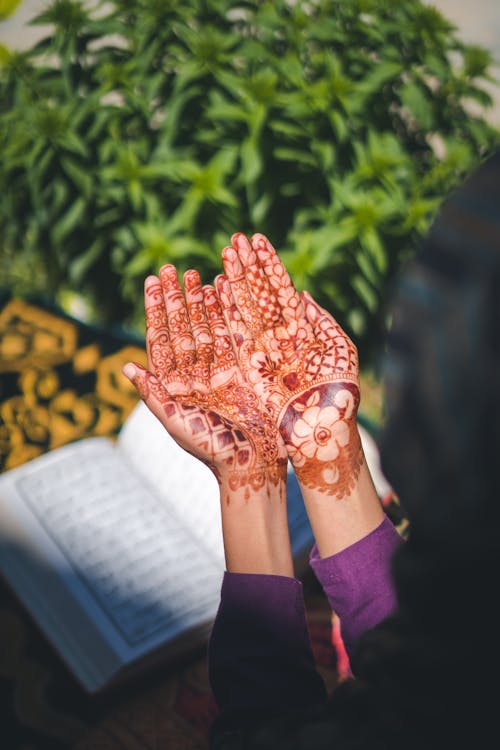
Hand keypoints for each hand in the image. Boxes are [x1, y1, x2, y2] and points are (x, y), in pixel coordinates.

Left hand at [123, 265, 287, 503]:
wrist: (252, 463)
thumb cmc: (210, 449)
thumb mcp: (175, 422)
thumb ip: (153, 394)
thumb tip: (125, 367)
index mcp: (174, 386)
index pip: (161, 340)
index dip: (156, 310)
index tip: (151, 282)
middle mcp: (194, 375)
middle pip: (182, 328)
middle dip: (176, 299)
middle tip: (170, 268)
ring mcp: (219, 371)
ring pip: (206, 328)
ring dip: (199, 301)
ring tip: (195, 274)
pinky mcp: (243, 371)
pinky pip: (231, 337)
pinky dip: (226, 314)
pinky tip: (222, 291)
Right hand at [217, 232, 362, 499]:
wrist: (322, 432)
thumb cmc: (339, 394)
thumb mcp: (339, 349)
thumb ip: (321, 319)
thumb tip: (302, 293)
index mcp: (300, 330)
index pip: (280, 289)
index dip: (268, 265)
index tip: (255, 239)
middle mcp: (277, 336)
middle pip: (259, 293)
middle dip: (247, 266)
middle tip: (234, 238)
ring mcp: (261, 349)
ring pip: (245, 308)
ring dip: (236, 280)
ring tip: (225, 253)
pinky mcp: (247, 366)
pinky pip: (234, 334)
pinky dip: (227, 311)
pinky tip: (218, 287)